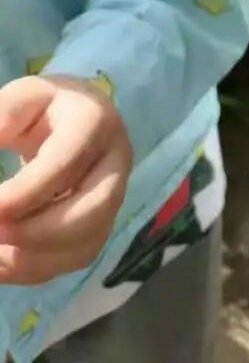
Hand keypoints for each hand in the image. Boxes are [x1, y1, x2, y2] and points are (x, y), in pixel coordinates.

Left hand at [0, 76, 132, 284]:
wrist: (70, 120)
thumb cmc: (39, 109)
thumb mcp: (19, 101)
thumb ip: (1, 117)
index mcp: (94, 120)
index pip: (64, 164)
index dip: (23, 193)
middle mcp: (116, 160)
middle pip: (93, 209)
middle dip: (35, 232)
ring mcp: (115, 195)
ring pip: (86, 242)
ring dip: (32, 258)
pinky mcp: (104, 224)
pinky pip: (76, 258)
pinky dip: (35, 268)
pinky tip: (2, 260)